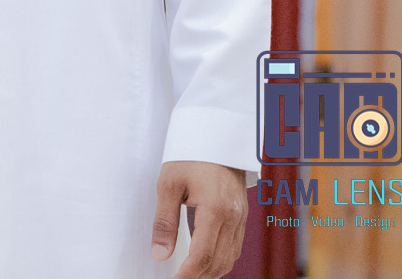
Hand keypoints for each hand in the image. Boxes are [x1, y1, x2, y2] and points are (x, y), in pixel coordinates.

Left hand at [153, 160, 246, 277]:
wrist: (217, 137)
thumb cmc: (190, 156)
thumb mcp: (169, 185)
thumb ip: (164, 222)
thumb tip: (159, 255)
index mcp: (216, 209)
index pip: (203, 255)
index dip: (187, 275)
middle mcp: (233, 218)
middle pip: (218, 262)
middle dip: (197, 277)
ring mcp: (241, 219)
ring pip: (229, 258)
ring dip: (209, 272)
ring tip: (187, 275)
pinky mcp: (241, 217)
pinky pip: (233, 248)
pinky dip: (219, 261)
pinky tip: (203, 263)